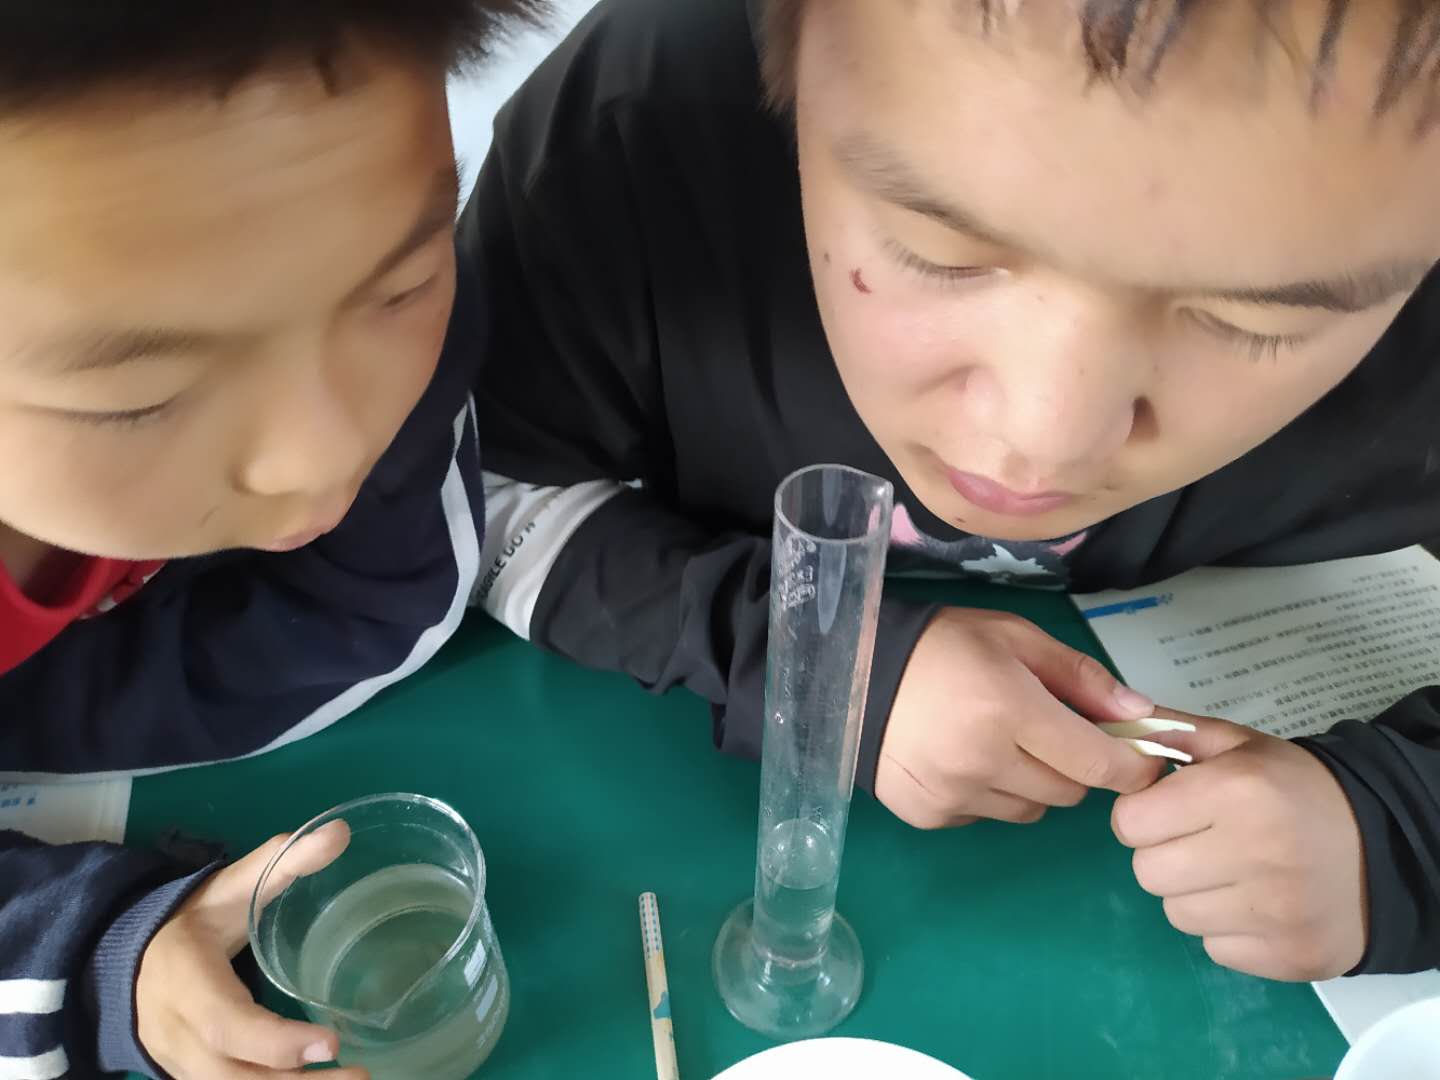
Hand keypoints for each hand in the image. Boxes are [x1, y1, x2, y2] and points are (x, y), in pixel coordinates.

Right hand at [137, 823, 368, 1078]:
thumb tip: (340, 832)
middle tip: (359, 1073)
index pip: (227, 1024)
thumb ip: (283, 861)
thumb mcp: (230, 886)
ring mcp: (180, 1064)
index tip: (332, 1040)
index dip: (277, 1041)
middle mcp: (178, 1034)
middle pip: (233, 1077)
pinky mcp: (191, 1079)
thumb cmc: (190, 921)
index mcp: (185, 983)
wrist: (130, 960)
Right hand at [876, 608, 1163, 828]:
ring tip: (998, 743)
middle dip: (1075, 766)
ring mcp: (955, 794)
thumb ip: (1079, 676)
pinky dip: (989, 795)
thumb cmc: (942, 646)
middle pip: (1070, 792)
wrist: (852, 673)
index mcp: (1011, 710)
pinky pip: (987, 816)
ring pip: (1031, 809)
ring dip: (1032, 783)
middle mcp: (985, 761)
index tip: (1139, 758)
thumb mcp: (1014, 637)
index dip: (1131, 766)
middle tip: (1048, 733)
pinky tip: (962, 759)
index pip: (1099, 764)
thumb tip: (1140, 714)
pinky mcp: (931, 815)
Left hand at [1112, 713, 1367, 980]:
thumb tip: (1104, 727)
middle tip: (1201, 842)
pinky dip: (1227, 930)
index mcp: (1235, 791)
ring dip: (1193, 894)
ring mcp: (1275, 912)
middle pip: (1146, 873)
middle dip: (1163, 855)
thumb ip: (1167, 732)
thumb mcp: (1235, 744)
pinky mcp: (1290, 956)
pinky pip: (1216, 949)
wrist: (1383, 842)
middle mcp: (1254, 852)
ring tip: (1233, 871)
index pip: (1129, 823)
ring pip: (1176, 914)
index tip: (1167, 812)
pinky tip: (1256, 904)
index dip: (1141, 816)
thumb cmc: (1294, 787)